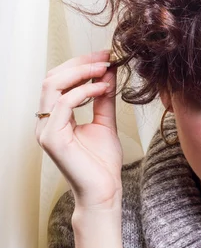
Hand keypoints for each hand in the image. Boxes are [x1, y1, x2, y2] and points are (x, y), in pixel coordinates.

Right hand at [35, 50, 122, 210]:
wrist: (104, 191)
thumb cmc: (102, 164)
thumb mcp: (104, 122)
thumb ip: (102, 99)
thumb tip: (107, 72)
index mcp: (54, 119)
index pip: (59, 81)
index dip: (80, 64)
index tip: (104, 56)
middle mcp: (45, 123)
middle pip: (52, 78)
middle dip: (80, 63)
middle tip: (105, 56)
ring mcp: (46, 131)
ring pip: (52, 87)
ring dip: (81, 73)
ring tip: (104, 69)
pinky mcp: (52, 139)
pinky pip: (63, 104)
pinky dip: (84, 91)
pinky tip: (103, 88)